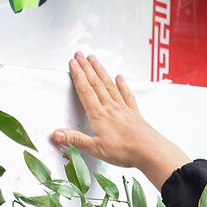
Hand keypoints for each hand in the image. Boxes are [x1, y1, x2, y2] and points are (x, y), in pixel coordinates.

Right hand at [50, 52, 189, 188]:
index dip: (78, 75)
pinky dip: (122, 85)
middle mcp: (111, 108)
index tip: (72, 63)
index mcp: (99, 115)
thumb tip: (57, 134)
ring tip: (94, 60)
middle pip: (96, 83)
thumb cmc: (125, 151)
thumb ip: (76, 139)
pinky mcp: (134, 113)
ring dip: (101, 71)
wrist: (150, 151)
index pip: (85, 90)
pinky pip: (126, 95)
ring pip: (109, 85)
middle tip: (80, 55)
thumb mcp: (96, 149)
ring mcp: (123, 108)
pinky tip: (120, 78)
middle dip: (86, 67)